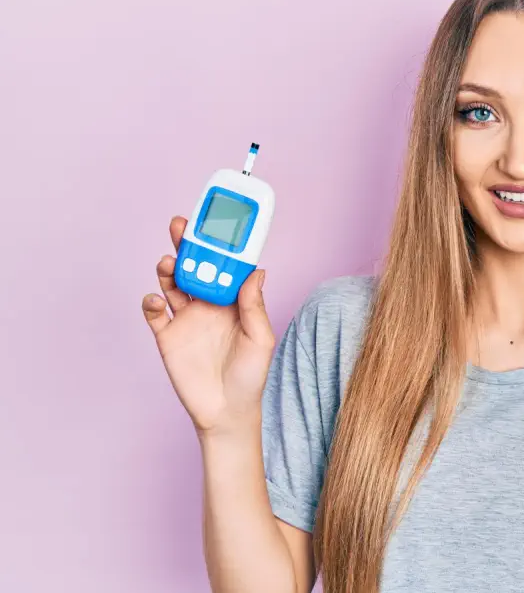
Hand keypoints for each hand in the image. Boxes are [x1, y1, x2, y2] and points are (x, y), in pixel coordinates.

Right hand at [141, 216, 275, 436]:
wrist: (226, 413)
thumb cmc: (250, 376)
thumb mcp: (260, 339)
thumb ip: (254, 305)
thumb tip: (256, 270)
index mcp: (233, 302)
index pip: (224, 266)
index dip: (218, 245)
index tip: (215, 223)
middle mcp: (208, 305)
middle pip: (193, 267)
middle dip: (186, 245)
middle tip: (181, 225)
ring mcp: (186, 319)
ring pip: (171, 284)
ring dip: (167, 269)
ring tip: (168, 262)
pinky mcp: (167, 337)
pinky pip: (154, 314)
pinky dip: (151, 303)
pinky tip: (156, 300)